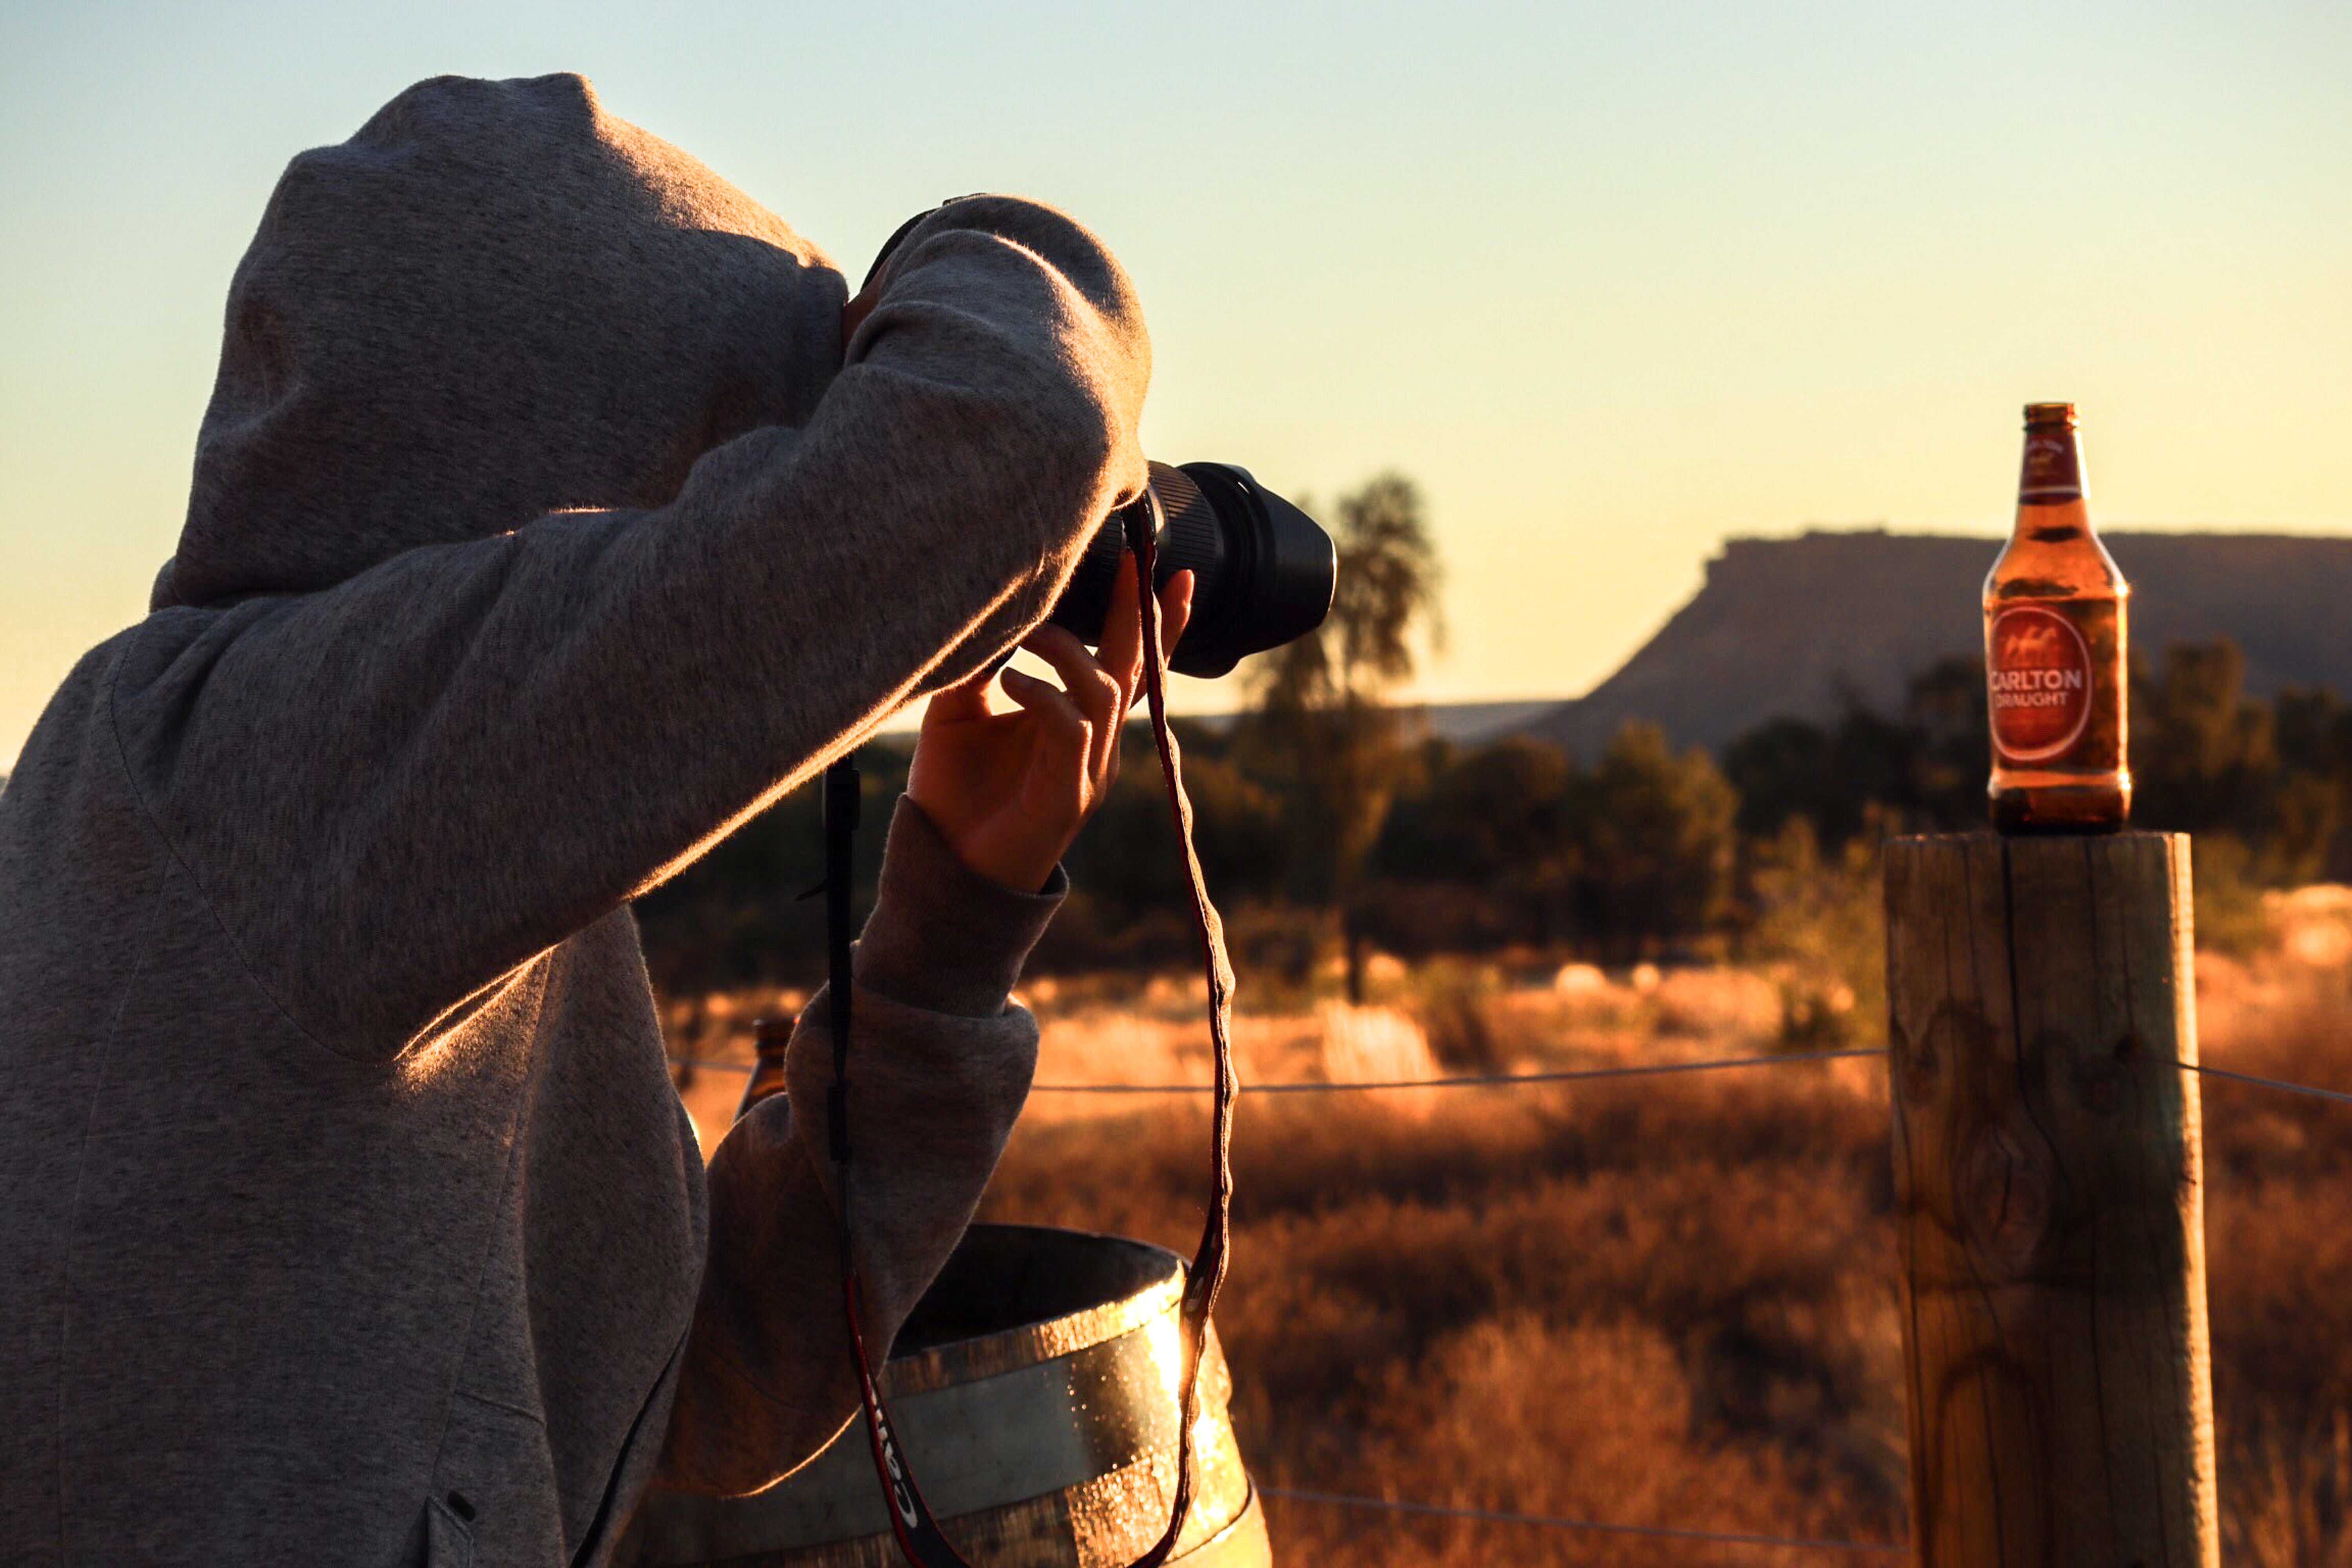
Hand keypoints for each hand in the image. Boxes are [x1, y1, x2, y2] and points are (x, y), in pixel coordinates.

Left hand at [908, 556, 1193, 891]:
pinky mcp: (1068, 795)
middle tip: (1140, 561)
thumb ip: (977, 667)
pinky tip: (1010, 680)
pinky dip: (1044, 695)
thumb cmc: (955, 792)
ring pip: (1104, 691)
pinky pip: (1072, 728)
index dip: (1157, 623)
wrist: (943, 869)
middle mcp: (1096, 744)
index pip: (1128, 664)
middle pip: (1136, 669)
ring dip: (1068, 650)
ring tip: (1028, 630)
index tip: (1170, 571)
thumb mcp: (959, 715)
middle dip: (1141, 613)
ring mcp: (1089, 770)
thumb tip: (987, 616)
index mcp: (1078, 722)